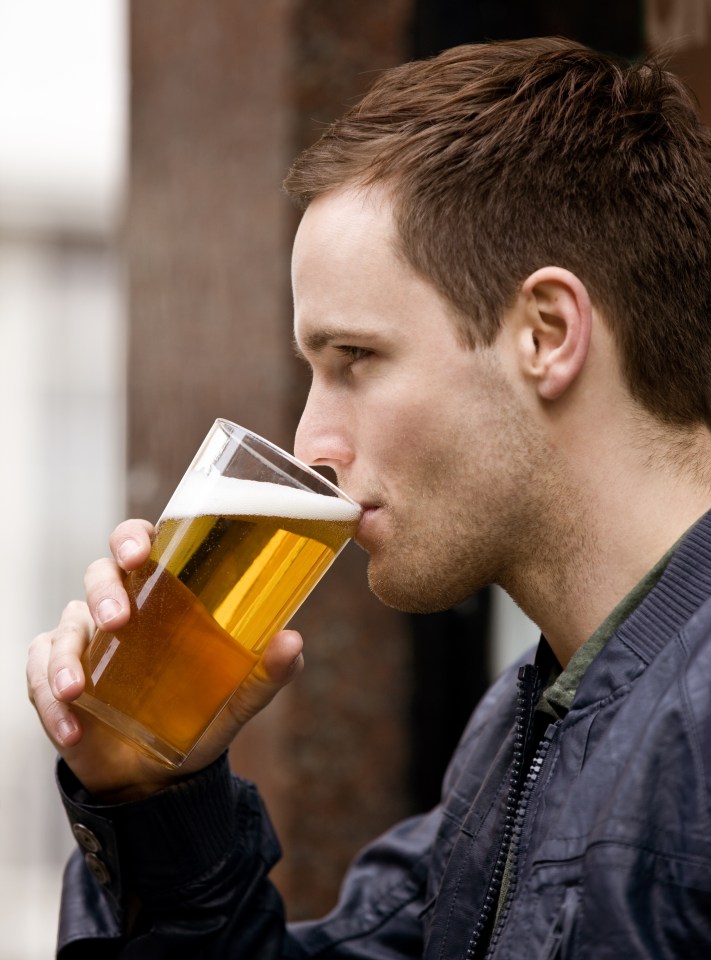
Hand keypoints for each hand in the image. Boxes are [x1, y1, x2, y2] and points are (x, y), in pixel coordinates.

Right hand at [27, 519, 303, 800]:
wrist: (156, 778)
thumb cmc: (198, 718)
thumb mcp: (237, 700)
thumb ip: (266, 674)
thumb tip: (293, 641)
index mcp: (161, 597)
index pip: (142, 546)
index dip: (135, 539)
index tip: (141, 553)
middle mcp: (119, 608)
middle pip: (99, 573)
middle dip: (104, 589)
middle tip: (117, 618)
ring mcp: (83, 643)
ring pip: (64, 625)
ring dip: (65, 654)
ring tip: (77, 689)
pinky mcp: (52, 679)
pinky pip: (38, 675)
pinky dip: (48, 700)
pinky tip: (72, 729)